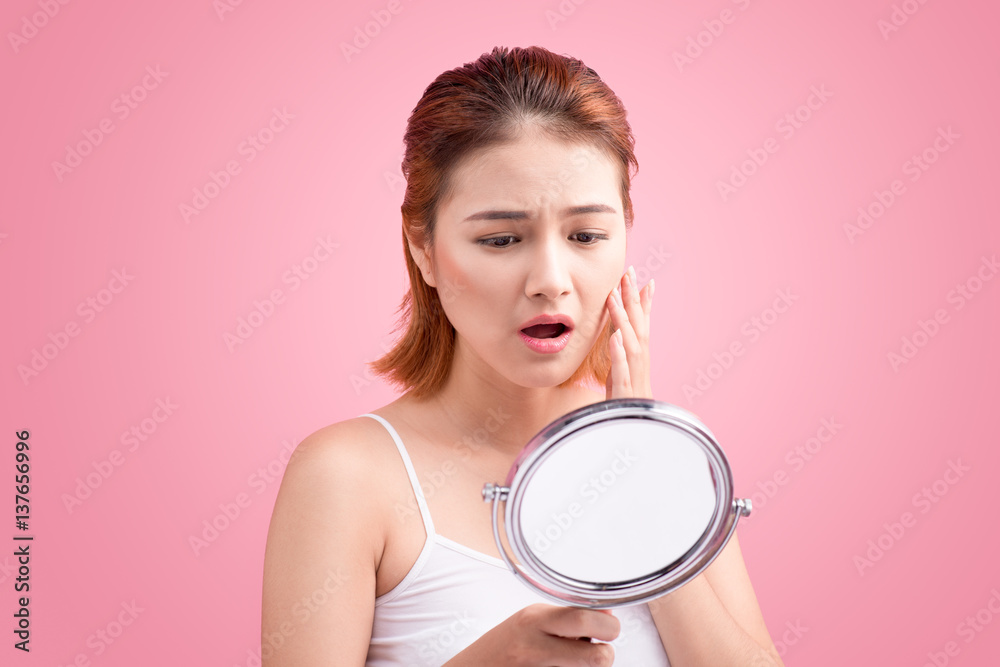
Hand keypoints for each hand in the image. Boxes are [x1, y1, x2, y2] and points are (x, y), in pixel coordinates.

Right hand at [443, 604, 618, 665]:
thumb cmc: (503, 646)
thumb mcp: (531, 621)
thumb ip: (566, 618)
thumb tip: (606, 616)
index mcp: (535, 620)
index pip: (585, 620)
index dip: (608, 627)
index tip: (609, 628)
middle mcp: (537, 647)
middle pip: (598, 657)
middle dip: (607, 653)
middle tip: (602, 649)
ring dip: (590, 665)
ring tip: (574, 658)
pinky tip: (561, 665)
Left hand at [605, 264, 653, 399]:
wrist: (635, 429)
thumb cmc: (627, 396)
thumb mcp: (623, 366)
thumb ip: (622, 345)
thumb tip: (619, 327)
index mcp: (638, 354)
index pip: (641, 321)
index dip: (640, 298)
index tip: (637, 274)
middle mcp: (640, 361)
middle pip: (638, 324)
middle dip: (633, 298)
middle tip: (628, 272)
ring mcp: (634, 374)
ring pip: (630, 342)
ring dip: (624, 319)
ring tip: (614, 297)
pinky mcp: (624, 390)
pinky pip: (622, 370)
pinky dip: (619, 353)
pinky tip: (614, 337)